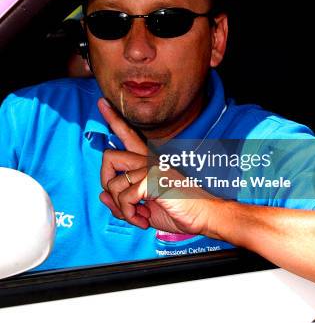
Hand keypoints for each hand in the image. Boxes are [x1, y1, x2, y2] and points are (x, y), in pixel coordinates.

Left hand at [98, 98, 222, 235]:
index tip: (102, 102)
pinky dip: (130, 215)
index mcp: (149, 162)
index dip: (113, 119)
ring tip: (138, 216)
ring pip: (113, 183)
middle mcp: (149, 160)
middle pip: (109, 155)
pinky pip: (125, 197)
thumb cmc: (178, 212)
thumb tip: (102, 196)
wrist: (204, 217)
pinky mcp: (154, 179)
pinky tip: (143, 220)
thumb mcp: (144, 209)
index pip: (128, 135)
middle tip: (118, 200)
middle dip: (105, 181)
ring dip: (121, 208)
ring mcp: (152, 167)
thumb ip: (123, 202)